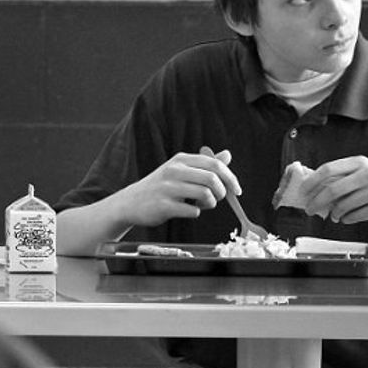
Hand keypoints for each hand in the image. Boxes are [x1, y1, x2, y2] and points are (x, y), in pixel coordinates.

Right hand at [114, 148, 241, 227]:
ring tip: (201, 204)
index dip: (231, 178)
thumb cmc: (160, 187)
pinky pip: (193, 210)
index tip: (236, 190)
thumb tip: (227, 155)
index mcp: (181, 160)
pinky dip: (196, 212)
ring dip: (210, 203)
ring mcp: (168, 188)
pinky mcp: (163, 205)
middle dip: (221, 192)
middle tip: (217, 199)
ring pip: (205, 194)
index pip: (214, 164)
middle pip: (212, 178)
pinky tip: (188, 210)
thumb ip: (204, 164)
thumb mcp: (180, 170)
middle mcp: (174, 170)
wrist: (131, 203)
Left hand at [299, 156, 367, 223]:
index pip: (329, 169)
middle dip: (316, 202)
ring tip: (335, 215)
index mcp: (360, 163)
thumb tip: (316, 186)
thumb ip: (345, 175)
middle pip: (331, 189)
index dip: (312, 181)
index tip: (303, 191)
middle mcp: (367, 175)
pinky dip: (346, 219)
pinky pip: (352, 217)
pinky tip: (347, 218)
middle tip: (310, 209)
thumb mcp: (366, 171)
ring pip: (341, 206)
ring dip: (333, 213)